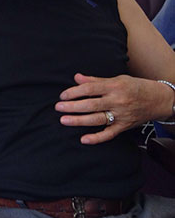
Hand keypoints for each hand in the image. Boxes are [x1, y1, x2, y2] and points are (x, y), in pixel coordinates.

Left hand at [55, 73, 172, 144]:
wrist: (159, 100)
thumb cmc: (136, 87)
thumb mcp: (117, 79)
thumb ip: (96, 80)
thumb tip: (76, 77)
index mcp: (114, 87)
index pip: (90, 89)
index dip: (74, 92)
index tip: (62, 95)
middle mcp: (117, 101)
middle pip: (91, 104)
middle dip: (72, 106)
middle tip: (58, 108)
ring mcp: (121, 115)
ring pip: (97, 119)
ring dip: (79, 121)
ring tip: (63, 120)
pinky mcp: (124, 126)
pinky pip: (109, 134)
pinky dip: (97, 138)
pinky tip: (83, 139)